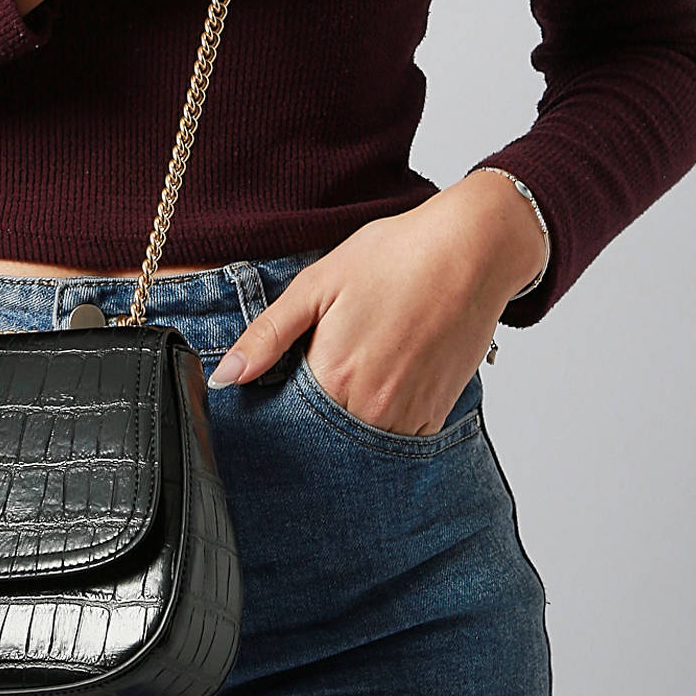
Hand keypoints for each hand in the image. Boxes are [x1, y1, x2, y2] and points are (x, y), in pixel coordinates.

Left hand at [206, 182, 534, 434]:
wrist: (471, 251)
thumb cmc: (393, 258)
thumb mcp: (316, 286)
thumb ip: (267, 336)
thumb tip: (224, 377)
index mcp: (332, 377)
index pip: (286, 420)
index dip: (277, 407)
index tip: (280, 386)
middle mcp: (370, 409)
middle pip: (322, 438)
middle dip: (311, 419)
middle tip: (327, 368)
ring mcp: (406, 417)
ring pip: (358, 443)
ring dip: (347, 423)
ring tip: (359, 368)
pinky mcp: (436, 416)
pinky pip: (395, 439)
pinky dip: (382, 420)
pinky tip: (384, 379)